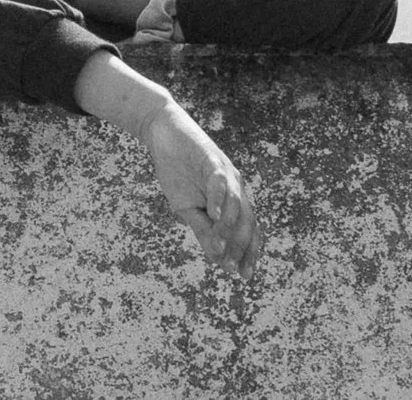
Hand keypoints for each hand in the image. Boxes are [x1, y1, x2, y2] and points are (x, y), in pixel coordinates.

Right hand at [73, 49, 265, 280]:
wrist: (163, 135)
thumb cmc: (177, 172)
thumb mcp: (188, 208)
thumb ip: (204, 230)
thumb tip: (218, 258)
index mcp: (234, 201)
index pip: (248, 230)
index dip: (248, 253)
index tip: (243, 275)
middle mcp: (237, 187)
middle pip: (248, 221)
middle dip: (241, 246)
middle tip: (232, 268)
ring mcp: (226, 172)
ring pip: (238, 204)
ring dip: (230, 229)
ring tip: (221, 248)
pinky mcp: (212, 158)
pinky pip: (220, 180)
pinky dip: (220, 198)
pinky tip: (215, 214)